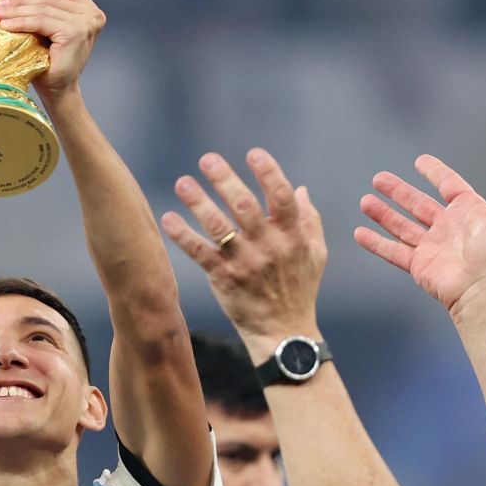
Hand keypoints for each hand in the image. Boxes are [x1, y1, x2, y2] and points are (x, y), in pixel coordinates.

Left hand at [0, 0, 104, 95]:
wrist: (57, 90)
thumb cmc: (49, 60)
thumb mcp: (47, 28)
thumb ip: (42, 8)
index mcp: (86, 7)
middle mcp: (91, 12)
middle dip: (20, 0)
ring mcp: (85, 22)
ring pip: (43, 8)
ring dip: (16, 11)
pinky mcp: (75, 33)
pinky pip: (42, 21)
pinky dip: (22, 22)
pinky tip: (7, 25)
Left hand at [162, 149, 326, 350]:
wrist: (284, 332)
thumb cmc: (300, 289)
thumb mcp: (316, 254)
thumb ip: (310, 219)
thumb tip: (301, 188)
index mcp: (293, 236)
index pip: (281, 197)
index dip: (269, 172)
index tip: (253, 154)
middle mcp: (269, 247)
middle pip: (245, 206)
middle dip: (225, 180)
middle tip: (207, 159)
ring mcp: (245, 263)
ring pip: (219, 227)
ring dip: (199, 202)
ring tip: (183, 183)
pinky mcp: (224, 279)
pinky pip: (200, 254)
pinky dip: (183, 236)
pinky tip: (169, 218)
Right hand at [356, 155, 485, 318]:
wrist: (482, 290)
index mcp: (467, 212)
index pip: (448, 185)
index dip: (435, 172)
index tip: (420, 162)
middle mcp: (447, 227)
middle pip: (417, 203)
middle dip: (397, 191)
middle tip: (378, 178)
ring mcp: (430, 246)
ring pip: (401, 225)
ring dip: (383, 213)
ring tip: (365, 200)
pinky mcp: (418, 264)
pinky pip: (393, 251)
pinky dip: (376, 243)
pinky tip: (360, 233)